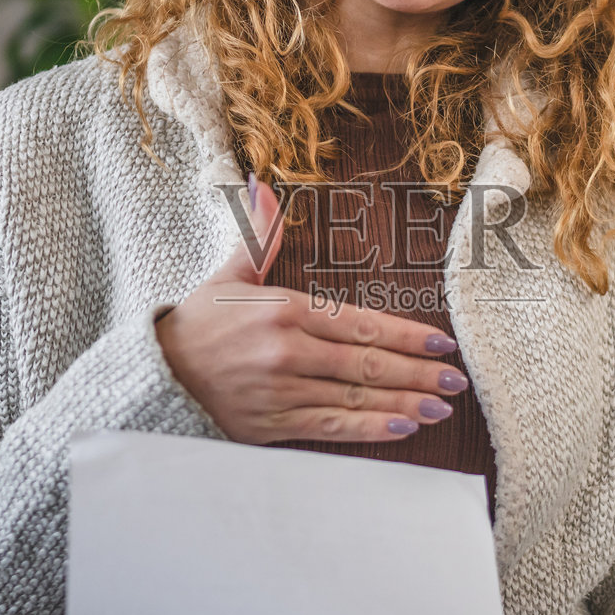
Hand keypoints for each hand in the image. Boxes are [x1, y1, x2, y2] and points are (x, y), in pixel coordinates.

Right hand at [155, 175, 466, 444]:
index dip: (406, 334)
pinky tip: (402, 427)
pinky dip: (368, 429)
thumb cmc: (197, 323)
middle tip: (458, 379)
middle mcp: (287, 351)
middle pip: (366, 363)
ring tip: (442, 405)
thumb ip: (258, 236)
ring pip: (354, 398)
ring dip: (404, 403)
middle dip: (418, 372)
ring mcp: (281, 391)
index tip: (442, 342)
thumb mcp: (228, 274)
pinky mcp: (272, 425)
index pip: (359, 323)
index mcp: (283, 310)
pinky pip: (329, 427)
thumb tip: (264, 184)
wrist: (156, 376)